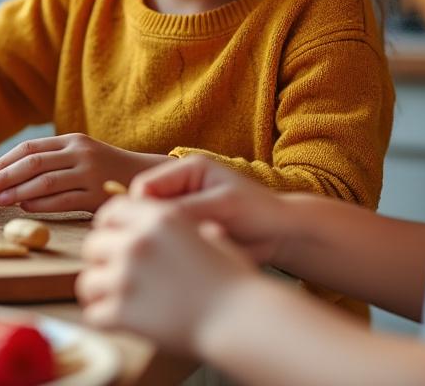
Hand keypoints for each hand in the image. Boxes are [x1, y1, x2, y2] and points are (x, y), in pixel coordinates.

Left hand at [0, 134, 168, 211]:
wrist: (145, 177)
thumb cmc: (105, 170)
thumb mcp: (81, 155)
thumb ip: (53, 161)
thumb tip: (10, 176)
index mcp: (72, 140)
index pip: (30, 148)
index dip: (5, 161)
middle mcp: (80, 153)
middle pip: (33, 163)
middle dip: (4, 176)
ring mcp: (89, 174)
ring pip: (44, 182)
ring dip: (17, 191)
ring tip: (1, 200)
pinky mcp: (96, 195)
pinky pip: (61, 201)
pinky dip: (40, 204)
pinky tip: (26, 207)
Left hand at [77, 196, 258, 354]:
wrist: (242, 318)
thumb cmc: (234, 281)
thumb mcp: (212, 234)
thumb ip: (186, 226)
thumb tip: (186, 224)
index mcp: (159, 218)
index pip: (112, 210)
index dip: (110, 226)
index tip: (115, 240)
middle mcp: (138, 242)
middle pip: (93, 244)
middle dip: (102, 260)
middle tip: (117, 275)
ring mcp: (127, 277)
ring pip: (88, 281)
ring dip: (100, 292)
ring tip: (116, 300)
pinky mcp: (122, 312)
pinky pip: (94, 314)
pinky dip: (104, 319)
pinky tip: (120, 321)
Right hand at [128, 155, 290, 263]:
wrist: (281, 234)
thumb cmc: (258, 212)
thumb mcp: (223, 206)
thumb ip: (186, 209)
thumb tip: (150, 219)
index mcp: (186, 168)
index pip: (144, 186)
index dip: (143, 209)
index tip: (156, 232)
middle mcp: (180, 186)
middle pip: (145, 207)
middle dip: (156, 227)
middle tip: (178, 243)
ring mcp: (182, 209)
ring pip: (155, 227)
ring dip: (168, 240)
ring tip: (194, 246)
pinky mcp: (187, 231)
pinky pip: (169, 242)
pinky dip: (178, 250)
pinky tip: (197, 255)